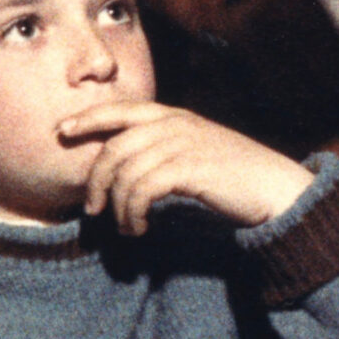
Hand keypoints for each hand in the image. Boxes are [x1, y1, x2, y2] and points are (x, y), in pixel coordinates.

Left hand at [59, 102, 312, 236]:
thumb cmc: (232, 176)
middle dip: (96, 181)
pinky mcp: (189, 168)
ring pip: (125, 174)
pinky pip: (141, 191)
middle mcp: (176, 125)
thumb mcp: (193, 151)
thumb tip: (119, 169)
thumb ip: (160, 150)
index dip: (89, 119)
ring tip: (127, 227)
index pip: (122, 110)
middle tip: (93, 209)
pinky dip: (132, 213)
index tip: (62, 132)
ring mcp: (183, 144)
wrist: (276, 188)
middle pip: (113, 148)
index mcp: (174, 116)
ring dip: (118, 207)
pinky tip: (139, 228)